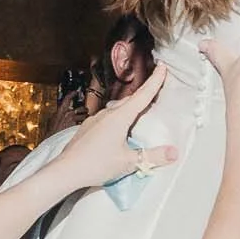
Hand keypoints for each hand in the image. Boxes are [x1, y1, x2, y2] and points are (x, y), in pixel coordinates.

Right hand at [46, 89, 87, 136]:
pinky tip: (83, 126)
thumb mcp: (52, 120)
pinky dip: (84, 124)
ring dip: (86, 117)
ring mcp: (73, 120)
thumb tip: (59, 111)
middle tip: (85, 110)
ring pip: (85, 115)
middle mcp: (68, 114)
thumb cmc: (51, 131)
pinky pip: (84, 123)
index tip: (75, 92)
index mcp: (61, 111)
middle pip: (81, 108)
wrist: (52, 140)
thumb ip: (57, 114)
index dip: (72, 94)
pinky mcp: (77, 126)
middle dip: (84, 109)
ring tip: (85, 119)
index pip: (67, 99)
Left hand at [61, 64, 177, 188]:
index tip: (162, 67)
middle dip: (143, 95)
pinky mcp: (87, 129)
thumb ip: (152, 156)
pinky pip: (107, 118)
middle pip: (130, 100)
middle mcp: (107, 114)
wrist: (65, 171)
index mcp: (120, 117)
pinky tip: (117, 130)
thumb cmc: (97, 164)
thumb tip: (174, 153)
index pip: (143, 95)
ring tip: (138, 113)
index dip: (154, 81)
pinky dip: (117, 118)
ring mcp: (95, 121)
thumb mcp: (129, 162)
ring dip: (129, 108)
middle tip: (155, 91)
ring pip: (117, 109)